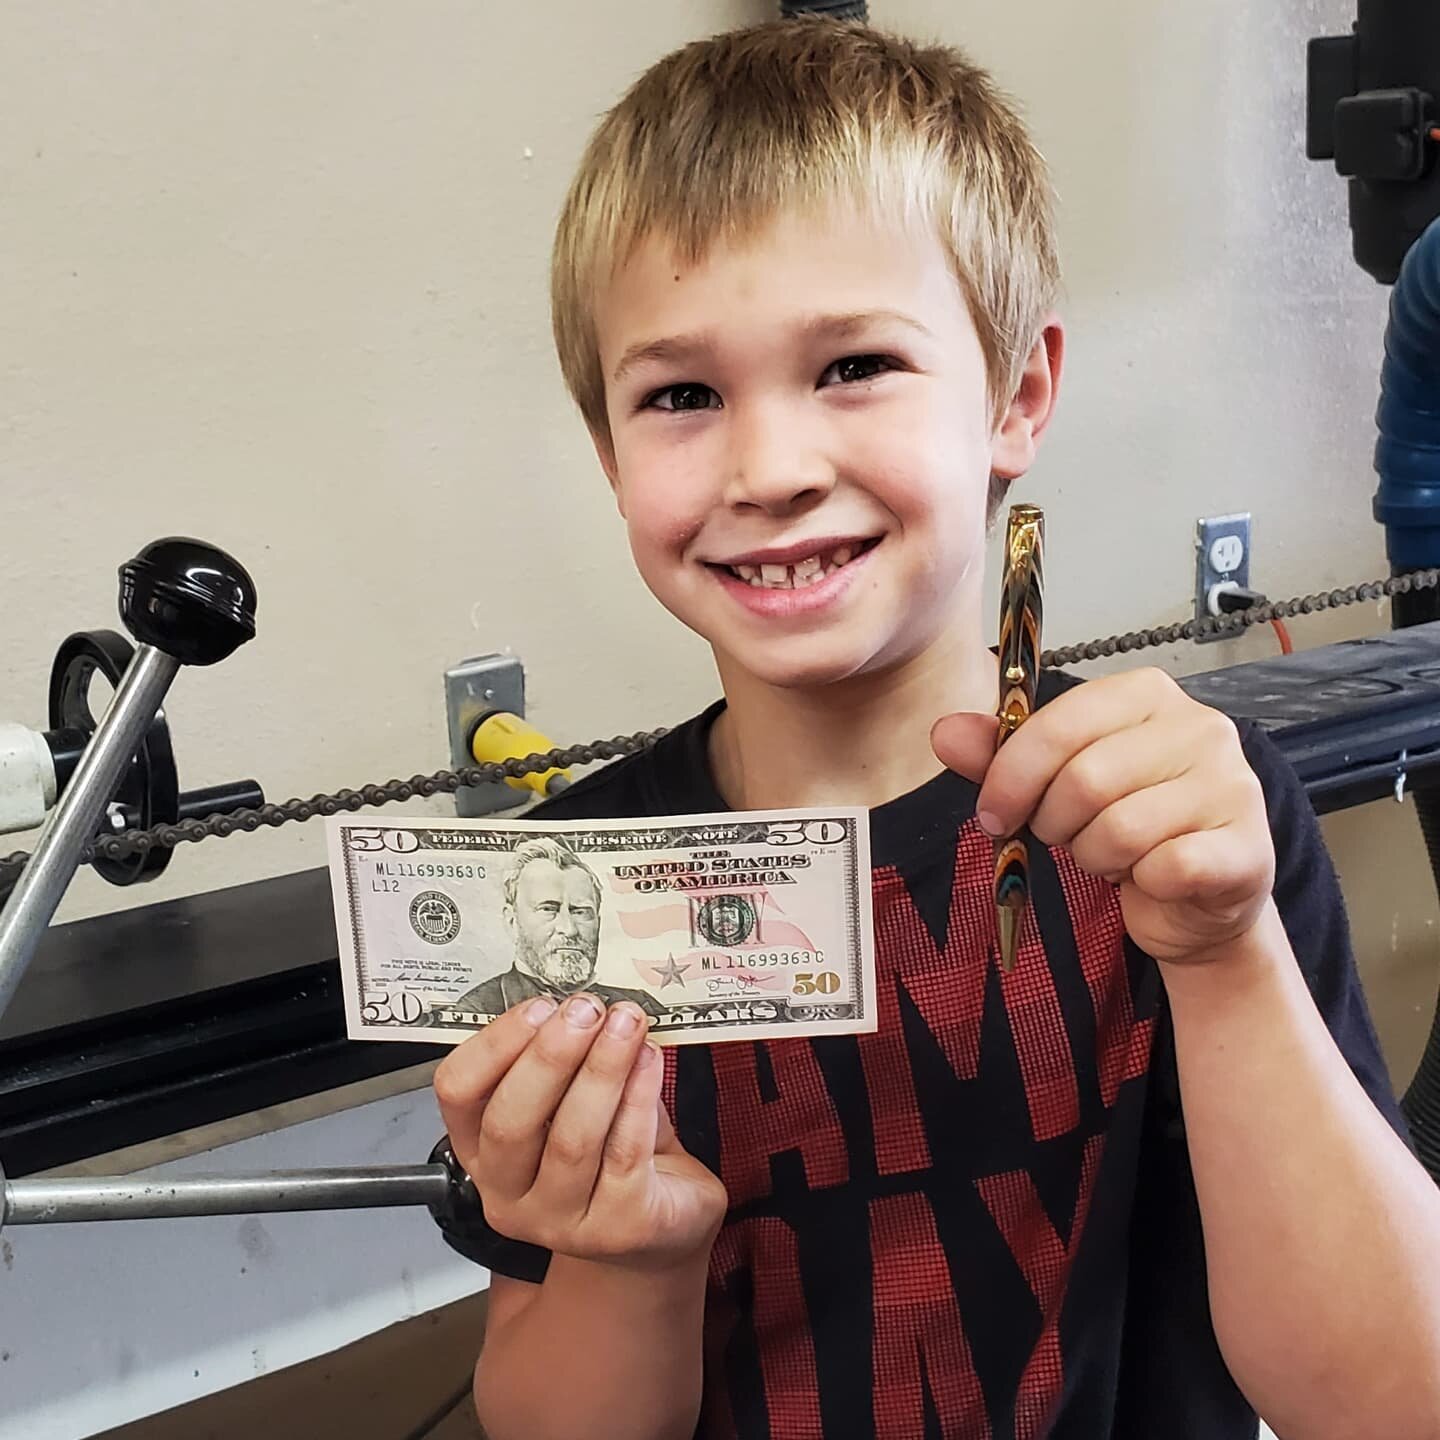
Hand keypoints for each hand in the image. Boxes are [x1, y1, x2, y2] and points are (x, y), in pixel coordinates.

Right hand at [433, 993, 727, 1268]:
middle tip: (586, 1009)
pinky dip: (638, 1099)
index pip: (458, 1093)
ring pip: (571, 1139)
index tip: (539, 1005)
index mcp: (482, 1150)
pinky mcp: (618, 1229)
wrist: (666, 1218)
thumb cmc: (613, 1147)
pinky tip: (649, 1061)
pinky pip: (624, 1155)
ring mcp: (560, 1221)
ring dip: (601, 1070)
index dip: (494, 1045)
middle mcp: (508, 1193)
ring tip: (627, 1024)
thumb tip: (581, 1000)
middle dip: (550, 1056)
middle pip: (510, 1122)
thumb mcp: (575, 1097)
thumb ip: (567, 1056)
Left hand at [931, 667, 1274, 964]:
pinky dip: (1141, 883)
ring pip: (1121, 829)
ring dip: (1095, 856)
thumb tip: (945, 732)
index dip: (1013, 773)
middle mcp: (1199, 728)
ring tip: (1111, 854)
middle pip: (1086, 779)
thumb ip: (1002, 755)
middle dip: (1055, 822)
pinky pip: (1166, 867)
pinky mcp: (1247, 848)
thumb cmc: (1130, 826)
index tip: (993, 811)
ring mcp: (1232, 785)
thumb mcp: (1057, 783)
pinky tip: (1151, 877)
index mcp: (1147, 695)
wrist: (1198, 898)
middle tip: (1064, 836)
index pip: (1061, 722)